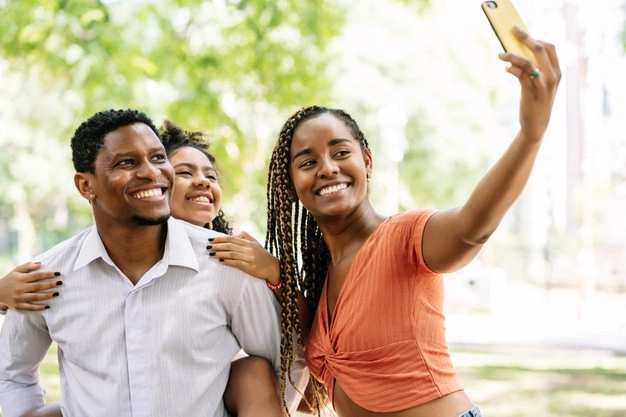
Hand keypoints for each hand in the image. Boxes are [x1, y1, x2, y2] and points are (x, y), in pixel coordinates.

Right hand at [0, 262, 61, 310]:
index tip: (58, 273)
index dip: (48, 274)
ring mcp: (19, 298)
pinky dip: (39, 307)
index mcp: (21, 278)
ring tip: (57, 294)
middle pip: (38, 286)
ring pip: (36, 297)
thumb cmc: (10, 279)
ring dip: (47, 296)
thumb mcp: (16, 271)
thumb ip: (27, 267)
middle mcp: (20, 288)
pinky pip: (30, 307)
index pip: (37, 276)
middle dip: (50, 284)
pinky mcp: (18, 306)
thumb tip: (40, 264)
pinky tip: (48, 306)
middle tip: (60, 283)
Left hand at [207, 232, 280, 284]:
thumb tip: (232, 235)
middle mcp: (248, 249)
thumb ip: (244, 237)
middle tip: (207, 247)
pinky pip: (237, 263)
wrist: (272, 267)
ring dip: (220, 254)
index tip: (210, 240)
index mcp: (248, 242)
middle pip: (230, 246)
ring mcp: (249, 258)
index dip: (220, 239)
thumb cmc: (262, 255)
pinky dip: (228, 262)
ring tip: (211, 254)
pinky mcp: (250, 267)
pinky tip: (221, 262)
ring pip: (232, 254)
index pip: (231, 239)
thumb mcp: (255, 243)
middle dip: (217, 246)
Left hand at [498, 26, 560, 141]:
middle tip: (512, 31)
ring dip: (512, 55)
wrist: (536, 126)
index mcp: (557, 72)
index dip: (537, 39)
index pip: (550, 47)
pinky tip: (506, 68)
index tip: (523, 35)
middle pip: (540, 48)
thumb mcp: (539, 85)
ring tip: (500, 54)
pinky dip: (511, 68)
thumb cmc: (536, 103)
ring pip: (528, 61)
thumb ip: (533, 71)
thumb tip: (517, 55)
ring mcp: (542, 84)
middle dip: (525, 37)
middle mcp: (553, 76)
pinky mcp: (531, 92)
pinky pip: (520, 74)